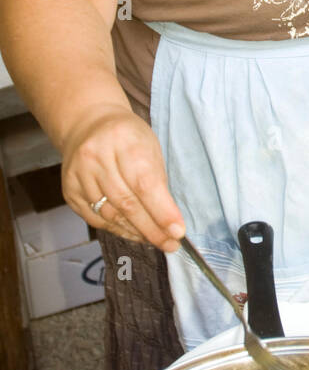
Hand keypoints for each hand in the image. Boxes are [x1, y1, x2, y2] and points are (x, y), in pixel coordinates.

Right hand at [61, 103, 185, 251]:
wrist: (89, 125)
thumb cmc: (127, 137)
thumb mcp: (150, 147)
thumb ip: (158, 181)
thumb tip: (170, 221)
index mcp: (123, 140)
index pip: (144, 183)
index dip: (162, 211)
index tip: (177, 232)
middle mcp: (96, 157)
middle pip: (126, 203)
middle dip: (152, 229)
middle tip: (171, 245)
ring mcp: (79, 174)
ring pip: (110, 214)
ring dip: (136, 232)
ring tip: (156, 240)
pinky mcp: (69, 190)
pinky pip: (95, 219)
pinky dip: (118, 230)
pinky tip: (134, 233)